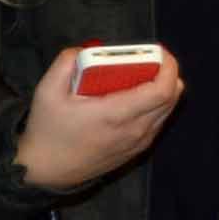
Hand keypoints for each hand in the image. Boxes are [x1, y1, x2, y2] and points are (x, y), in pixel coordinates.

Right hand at [12, 43, 182, 193]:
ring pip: (168, 110)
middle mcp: (134, 130)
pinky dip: (157, 105)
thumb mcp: (47, 91)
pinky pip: (158, 122)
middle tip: (152, 57)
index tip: (160, 51)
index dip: (169, 67)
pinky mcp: (136, 150)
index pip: (162, 90)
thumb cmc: (47, 130)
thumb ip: (66, 62)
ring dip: (165, 89)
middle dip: (169, 73)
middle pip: (172, 98)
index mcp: (115, 114)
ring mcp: (138, 142)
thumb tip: (88, 49)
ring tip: (146, 73)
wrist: (45, 170)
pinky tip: (138, 95)